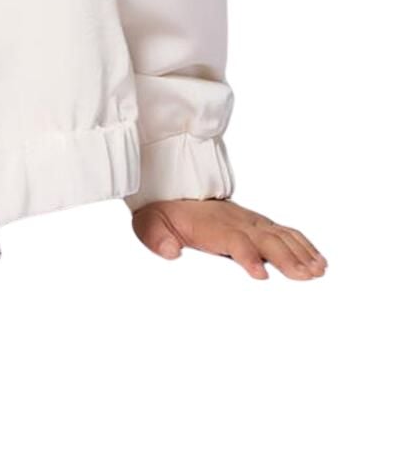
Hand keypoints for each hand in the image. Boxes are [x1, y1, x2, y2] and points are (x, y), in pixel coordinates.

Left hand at [130, 198, 326, 278]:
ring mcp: (252, 222)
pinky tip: (319, 261)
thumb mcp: (149, 224)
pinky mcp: (260, 224)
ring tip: (319, 272)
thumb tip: (170, 251)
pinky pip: (287, 233)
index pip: (234, 240)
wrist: (174, 192)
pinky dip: (305, 245)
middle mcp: (237, 222)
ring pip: (281, 236)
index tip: (261, 274)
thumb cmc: (164, 214)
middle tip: (304, 277)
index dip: (248, 256)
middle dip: (286, 258)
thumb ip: (157, 237)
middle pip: (265, 239)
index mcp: (212, 226)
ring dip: (301, 253)